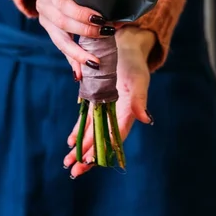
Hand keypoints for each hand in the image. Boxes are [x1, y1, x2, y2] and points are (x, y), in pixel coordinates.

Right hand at [36, 0, 117, 79]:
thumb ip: (97, 0)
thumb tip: (120, 21)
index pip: (65, 4)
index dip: (82, 14)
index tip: (101, 20)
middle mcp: (44, 3)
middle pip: (62, 22)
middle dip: (85, 32)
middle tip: (105, 36)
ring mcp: (44, 17)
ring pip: (59, 40)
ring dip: (78, 53)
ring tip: (94, 64)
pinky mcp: (47, 29)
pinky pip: (60, 47)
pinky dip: (72, 60)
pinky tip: (79, 73)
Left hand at [63, 26, 155, 177]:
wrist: (126, 45)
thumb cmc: (135, 63)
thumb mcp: (139, 79)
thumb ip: (140, 100)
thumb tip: (147, 119)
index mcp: (127, 111)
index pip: (113, 136)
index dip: (101, 150)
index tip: (88, 162)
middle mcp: (116, 112)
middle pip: (100, 138)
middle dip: (86, 155)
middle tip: (72, 170)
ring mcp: (105, 106)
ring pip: (91, 131)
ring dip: (81, 146)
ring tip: (68, 160)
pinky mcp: (96, 98)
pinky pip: (86, 118)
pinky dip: (79, 130)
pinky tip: (70, 141)